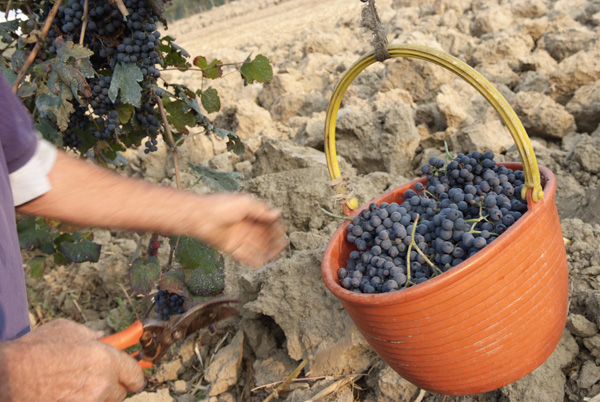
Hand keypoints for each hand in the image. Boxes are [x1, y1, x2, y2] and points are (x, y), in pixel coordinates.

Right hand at [0, 319, 144, 401]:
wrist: (7, 377)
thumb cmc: (36, 350)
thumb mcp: (68, 330)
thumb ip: (92, 335)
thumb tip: (103, 336)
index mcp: (107, 360)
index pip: (136, 375)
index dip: (136, 374)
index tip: (134, 375)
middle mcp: (102, 384)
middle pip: (122, 393)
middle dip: (115, 385)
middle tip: (101, 378)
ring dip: (98, 396)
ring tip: (78, 386)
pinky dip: (83, 401)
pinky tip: (68, 394)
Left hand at [189, 193, 287, 267]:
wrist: (201, 217)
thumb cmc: (221, 206)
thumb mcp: (245, 203)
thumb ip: (262, 210)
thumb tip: (278, 213)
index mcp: (250, 213)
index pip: (266, 222)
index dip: (275, 226)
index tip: (283, 231)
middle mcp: (245, 226)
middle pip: (263, 236)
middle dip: (273, 240)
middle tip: (283, 245)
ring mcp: (239, 237)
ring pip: (256, 247)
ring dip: (267, 251)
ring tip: (276, 255)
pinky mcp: (232, 247)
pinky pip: (245, 256)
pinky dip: (253, 260)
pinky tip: (261, 263)